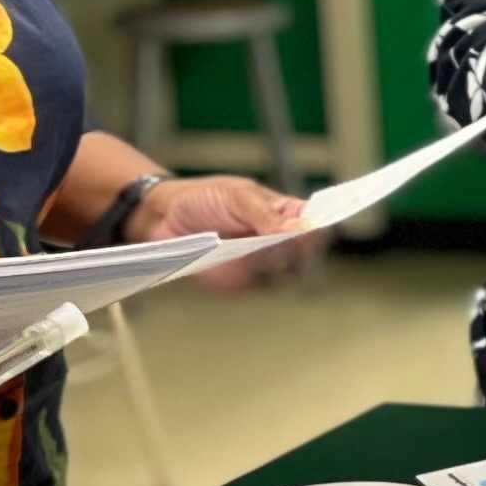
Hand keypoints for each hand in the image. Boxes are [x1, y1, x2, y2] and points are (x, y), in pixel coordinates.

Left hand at [132, 172, 319, 290]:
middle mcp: (277, 239)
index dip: (323, 226)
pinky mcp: (241, 281)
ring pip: (284, 275)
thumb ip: (268, 215)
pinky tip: (230, 261)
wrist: (162, 217)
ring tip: (244, 247)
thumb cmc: (202, 197)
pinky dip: (248, 279)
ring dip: (270, 264)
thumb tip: (305, 226)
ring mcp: (260, 262)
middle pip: (305, 254)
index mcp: (284, 212)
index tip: (315, 230)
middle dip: (293, 250)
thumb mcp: (237, 197)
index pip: (317, 221)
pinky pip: (256, 288)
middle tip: (273, 240)